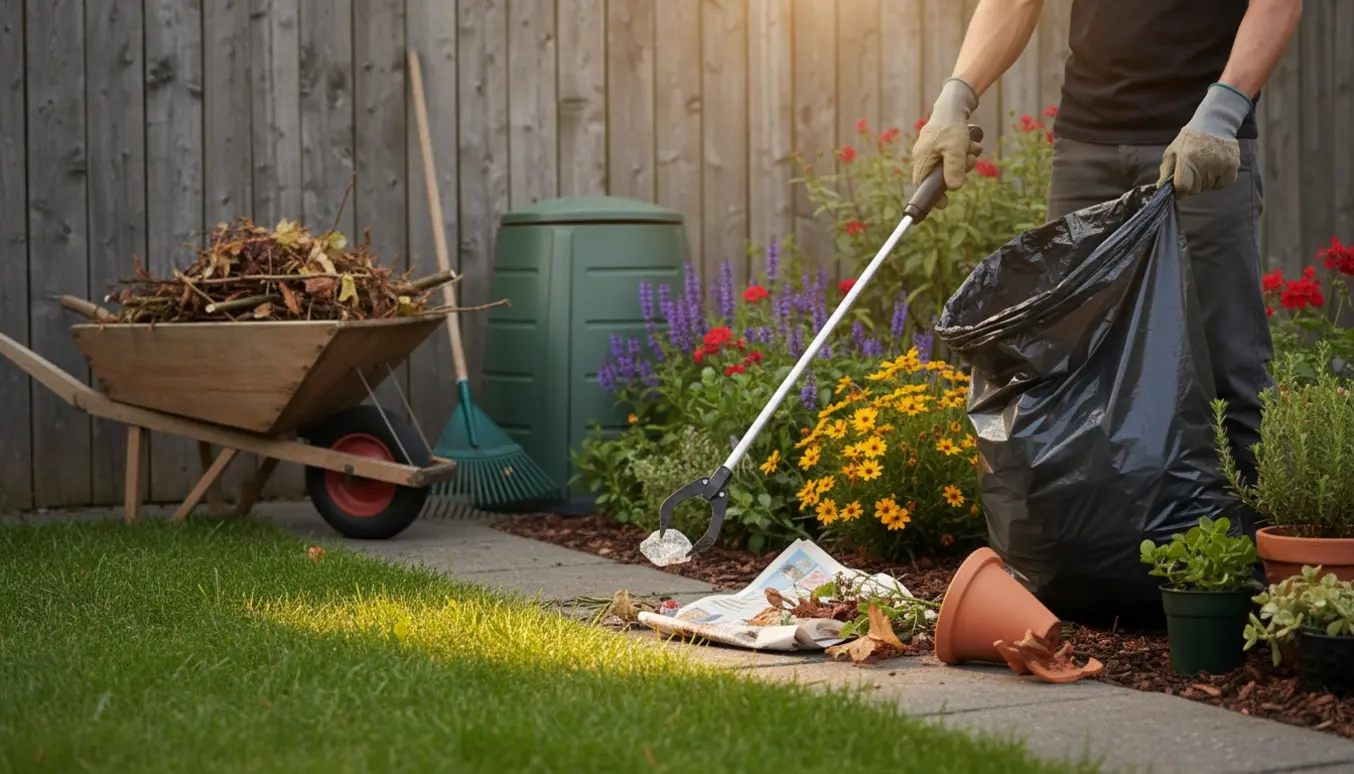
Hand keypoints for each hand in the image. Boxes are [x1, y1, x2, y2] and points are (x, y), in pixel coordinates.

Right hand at [910, 78, 982, 209]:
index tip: (944, 204)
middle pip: (942, 176)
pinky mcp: (943, 145)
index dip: (932, 196)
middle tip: (969, 160)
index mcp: (922, 159)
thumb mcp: (955, 148)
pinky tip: (971, 143)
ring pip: (952, 166)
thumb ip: (954, 169)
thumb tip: (953, 188)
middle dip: (959, 170)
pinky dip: (965, 152)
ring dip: (966, 159)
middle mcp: (925, 156)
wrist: (954, 104)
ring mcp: (934, 151)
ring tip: (972, 147)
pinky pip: (955, 157)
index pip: (922, 185)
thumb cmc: (951, 126)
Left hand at [1158, 83, 1252, 195]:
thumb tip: (1161, 189)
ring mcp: (1220, 165)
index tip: (1178, 188)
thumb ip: (1166, 171)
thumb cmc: (1189, 139)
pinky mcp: (1233, 166)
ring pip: (1209, 187)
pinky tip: (1215, 168)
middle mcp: (1205, 164)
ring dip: (1205, 182)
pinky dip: (1218, 180)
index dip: (1179, 191)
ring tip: (1204, 166)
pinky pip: (1223, 184)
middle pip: (1195, 189)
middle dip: (1191, 185)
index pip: (1182, 187)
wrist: (1215, 123)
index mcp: (1187, 160)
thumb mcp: (1172, 151)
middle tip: (1192, 171)